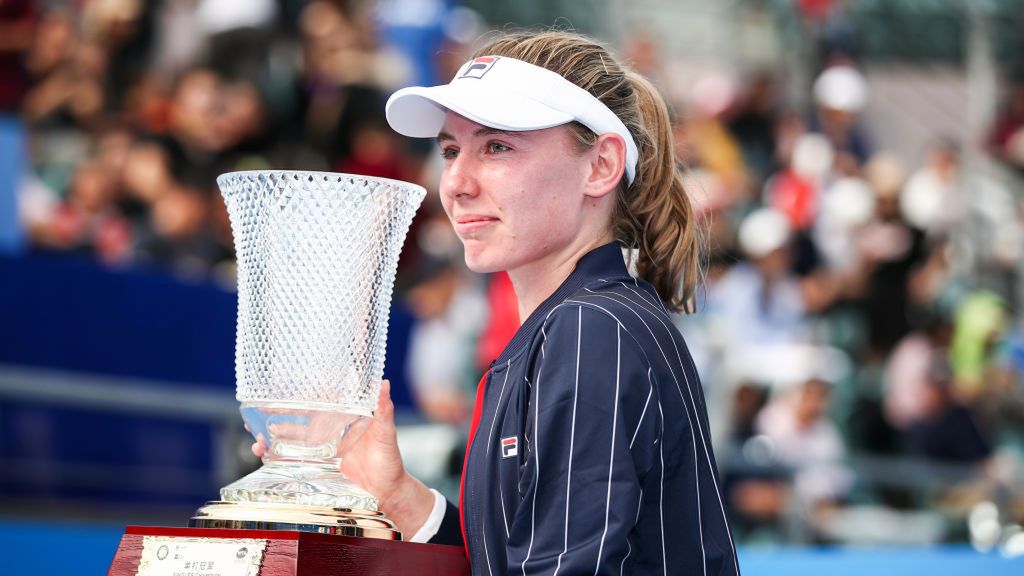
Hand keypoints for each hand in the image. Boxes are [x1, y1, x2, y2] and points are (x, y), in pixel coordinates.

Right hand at [248, 381, 434, 535]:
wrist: (388, 493)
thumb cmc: (390, 461)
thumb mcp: (386, 433)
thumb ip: (383, 410)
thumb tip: (383, 383)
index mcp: (342, 421)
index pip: (317, 404)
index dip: (299, 397)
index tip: (280, 390)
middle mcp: (328, 434)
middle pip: (296, 422)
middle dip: (274, 417)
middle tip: (255, 413)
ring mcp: (321, 453)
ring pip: (289, 442)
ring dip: (270, 439)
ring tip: (256, 439)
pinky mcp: (317, 470)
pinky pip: (293, 463)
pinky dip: (276, 459)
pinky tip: (264, 457)